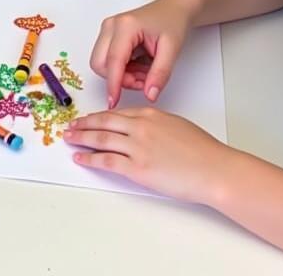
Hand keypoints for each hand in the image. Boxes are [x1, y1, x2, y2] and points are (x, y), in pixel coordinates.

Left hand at [64, 107, 232, 204]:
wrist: (213, 169)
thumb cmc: (203, 151)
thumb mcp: (177, 125)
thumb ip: (156, 125)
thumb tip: (143, 131)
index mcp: (150, 114)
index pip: (118, 113)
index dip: (100, 116)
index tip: (90, 119)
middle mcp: (140, 127)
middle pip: (105, 122)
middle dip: (85, 124)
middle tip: (71, 125)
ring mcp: (137, 147)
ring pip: (101, 139)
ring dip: (82, 138)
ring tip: (69, 138)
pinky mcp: (137, 168)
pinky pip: (106, 160)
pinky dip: (90, 158)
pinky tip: (79, 157)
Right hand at [90, 0, 195, 106]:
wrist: (174, 8)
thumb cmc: (172, 22)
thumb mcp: (172, 50)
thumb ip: (160, 74)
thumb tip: (149, 95)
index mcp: (126, 26)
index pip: (113, 61)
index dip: (113, 84)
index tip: (113, 102)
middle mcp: (111, 26)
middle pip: (100, 64)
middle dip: (120, 79)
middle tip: (144, 80)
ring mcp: (108, 29)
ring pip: (103, 64)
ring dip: (122, 75)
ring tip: (145, 71)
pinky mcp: (109, 35)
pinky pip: (108, 61)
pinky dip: (122, 70)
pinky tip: (140, 65)